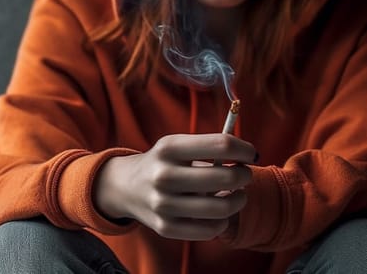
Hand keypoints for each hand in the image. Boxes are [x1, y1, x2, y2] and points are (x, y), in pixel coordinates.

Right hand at [93, 134, 256, 240]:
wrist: (125, 187)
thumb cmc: (164, 164)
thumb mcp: (177, 146)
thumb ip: (210, 148)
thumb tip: (249, 157)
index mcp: (168, 148)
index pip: (223, 145)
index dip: (246, 150)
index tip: (251, 155)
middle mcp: (163, 175)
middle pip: (227, 178)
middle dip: (244, 176)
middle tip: (243, 175)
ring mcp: (162, 204)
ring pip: (222, 208)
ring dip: (238, 200)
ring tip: (236, 195)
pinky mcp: (164, 227)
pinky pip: (210, 229)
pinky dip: (222, 221)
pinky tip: (218, 212)